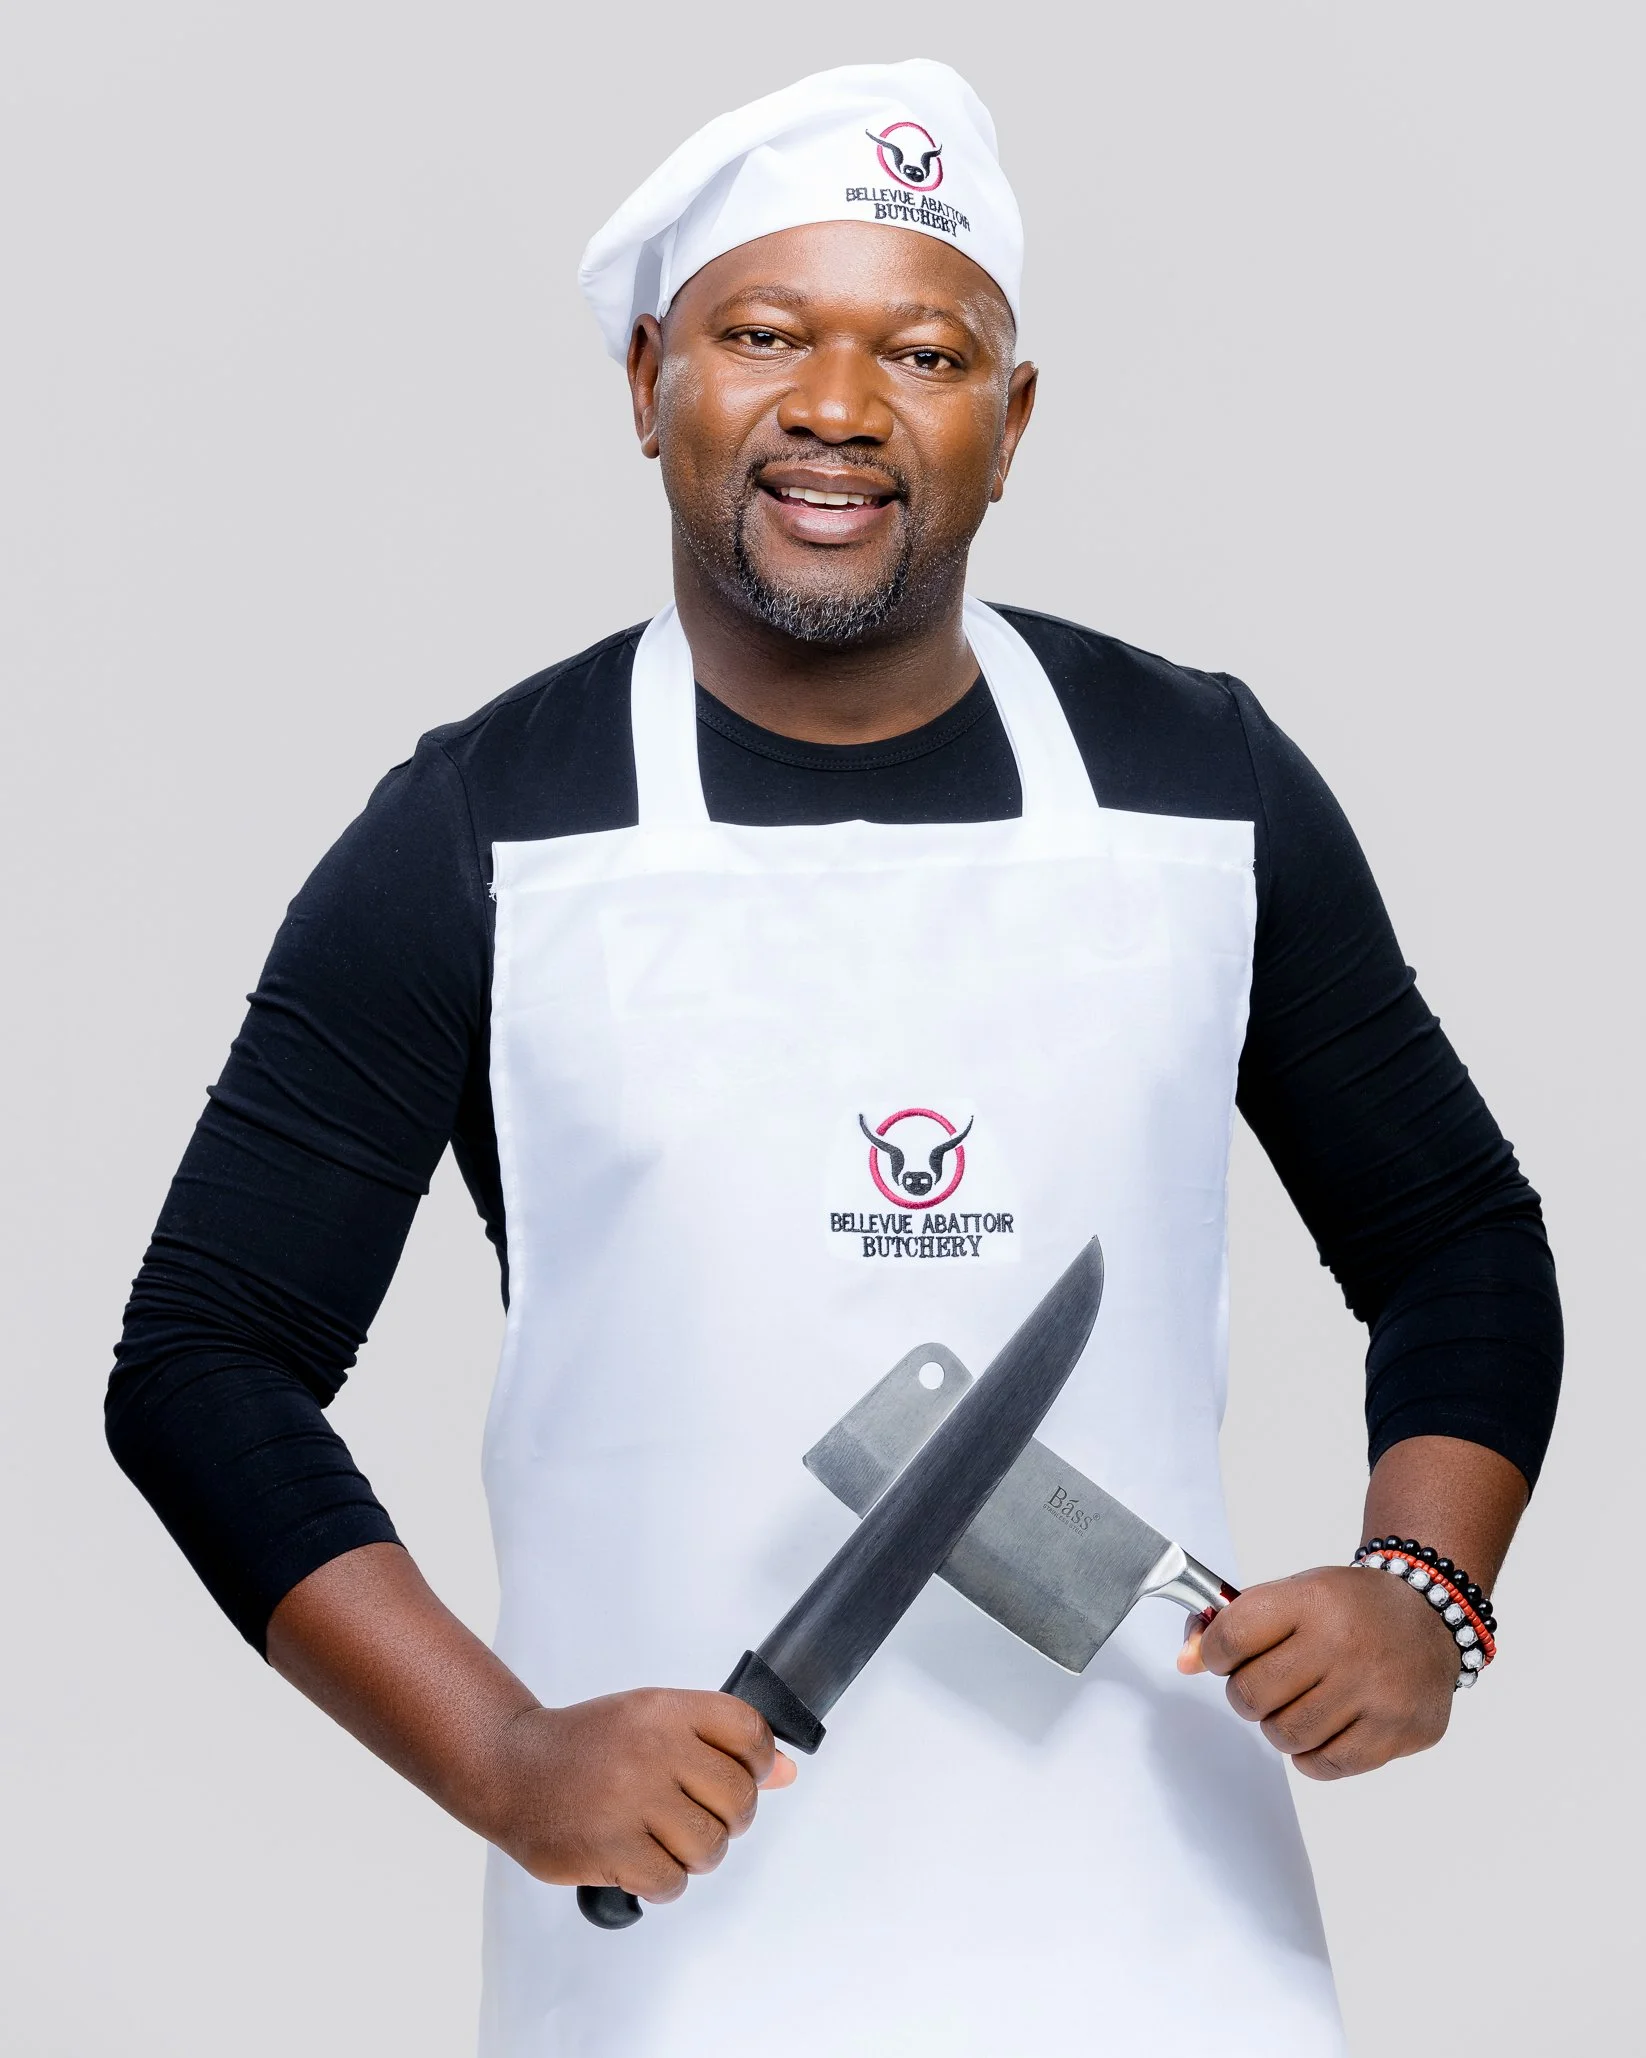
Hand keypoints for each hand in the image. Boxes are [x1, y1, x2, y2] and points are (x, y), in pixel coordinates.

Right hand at [477, 1689, 796, 1901]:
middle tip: (700, 1817)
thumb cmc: (587, 1745)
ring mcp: (630, 1799)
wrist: (511, 1767)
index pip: (749, 1731)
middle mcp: (652, 1749)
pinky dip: (664, 1881)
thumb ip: (718, 1743)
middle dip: (729, 1818)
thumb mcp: (651, 1721)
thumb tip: (787, 1772)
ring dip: (696, 1855)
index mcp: (665, 1710)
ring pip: (710, 1847)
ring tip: (668, 1841)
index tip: (744, 1774)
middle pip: (738, 1798)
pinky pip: (671, 1881)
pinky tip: (642, 1862)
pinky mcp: (609, 1847)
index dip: (760, 1760)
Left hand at [1177, 1566, 1457, 1779]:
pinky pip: (1324, 1765)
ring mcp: (1375, 1692)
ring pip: (1284, 1735)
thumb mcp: (1291, 1595)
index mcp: (1312, 1601)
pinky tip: (1323, 1726)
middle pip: (1251, 1695)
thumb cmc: (1348, 1608)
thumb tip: (1185, 1662)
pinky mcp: (1397, 1732)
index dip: (1214, 1652)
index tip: (1224, 1655)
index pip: (1231, 1637)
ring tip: (1297, 1703)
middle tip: (1263, 1684)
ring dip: (1277, 1725)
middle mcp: (1345, 1645)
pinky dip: (1310, 1754)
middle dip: (1244, 1695)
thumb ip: (1231, 1625)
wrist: (1428, 1616)